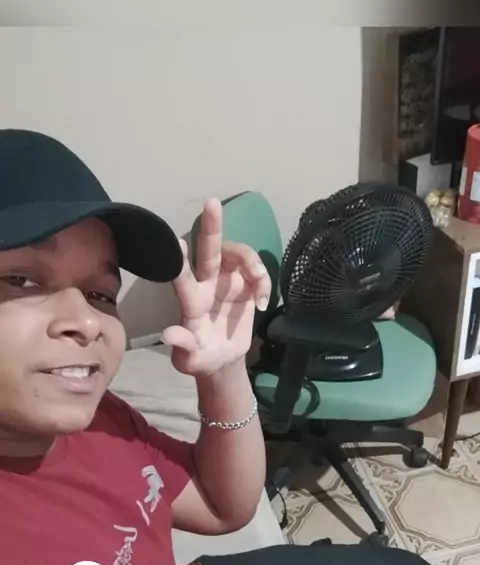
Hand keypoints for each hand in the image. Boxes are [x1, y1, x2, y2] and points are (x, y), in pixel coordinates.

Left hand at [161, 199, 270, 376]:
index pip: (183, 279)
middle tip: (211, 202)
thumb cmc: (200, 359)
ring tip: (260, 285)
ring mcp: (227, 282)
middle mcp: (207, 285)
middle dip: (211, 227)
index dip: (180, 262)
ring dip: (252, 263)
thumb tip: (168, 335)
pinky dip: (265, 284)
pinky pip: (258, 272)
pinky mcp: (246, 286)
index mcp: (191, 303)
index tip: (177, 243)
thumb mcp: (190, 360)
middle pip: (209, 251)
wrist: (222, 362)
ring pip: (238, 255)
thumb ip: (182, 346)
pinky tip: (264, 304)